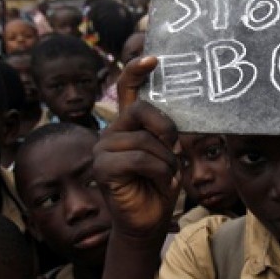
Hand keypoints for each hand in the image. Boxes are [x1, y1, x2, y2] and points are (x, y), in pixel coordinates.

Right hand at [93, 57, 180, 242]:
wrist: (149, 220)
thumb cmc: (161, 184)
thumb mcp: (169, 152)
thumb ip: (166, 132)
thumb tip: (177, 121)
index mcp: (129, 125)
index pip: (127, 90)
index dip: (137, 71)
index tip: (153, 58)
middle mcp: (113, 132)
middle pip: (141, 111)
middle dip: (166, 129)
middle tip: (175, 148)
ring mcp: (103, 149)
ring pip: (145, 140)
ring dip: (167, 161)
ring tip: (168, 175)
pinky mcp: (102, 167)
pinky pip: (139, 158)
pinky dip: (159, 171)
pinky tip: (162, 183)